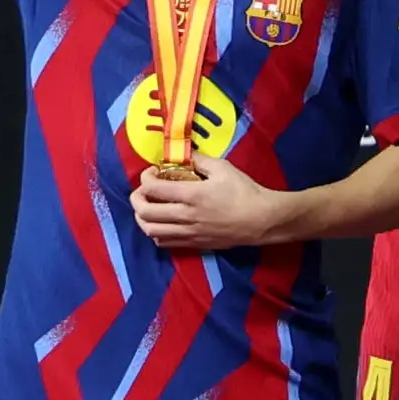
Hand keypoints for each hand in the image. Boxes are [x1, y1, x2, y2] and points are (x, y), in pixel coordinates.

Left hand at [131, 158, 290, 251]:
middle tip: (142, 191)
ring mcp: (188, 232)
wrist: (262, 220)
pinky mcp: (194, 243)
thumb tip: (184, 156)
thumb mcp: (224, 168)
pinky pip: (164, 242)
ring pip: (150, 231)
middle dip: (136, 199)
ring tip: (147, 208)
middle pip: (145, 212)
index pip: (153, 188)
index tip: (152, 172)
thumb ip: (200, 161)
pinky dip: (155, 232)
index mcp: (192, 195)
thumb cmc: (245, 191)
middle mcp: (185, 216)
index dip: (145, 178)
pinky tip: (162, 223)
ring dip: (142, 218)